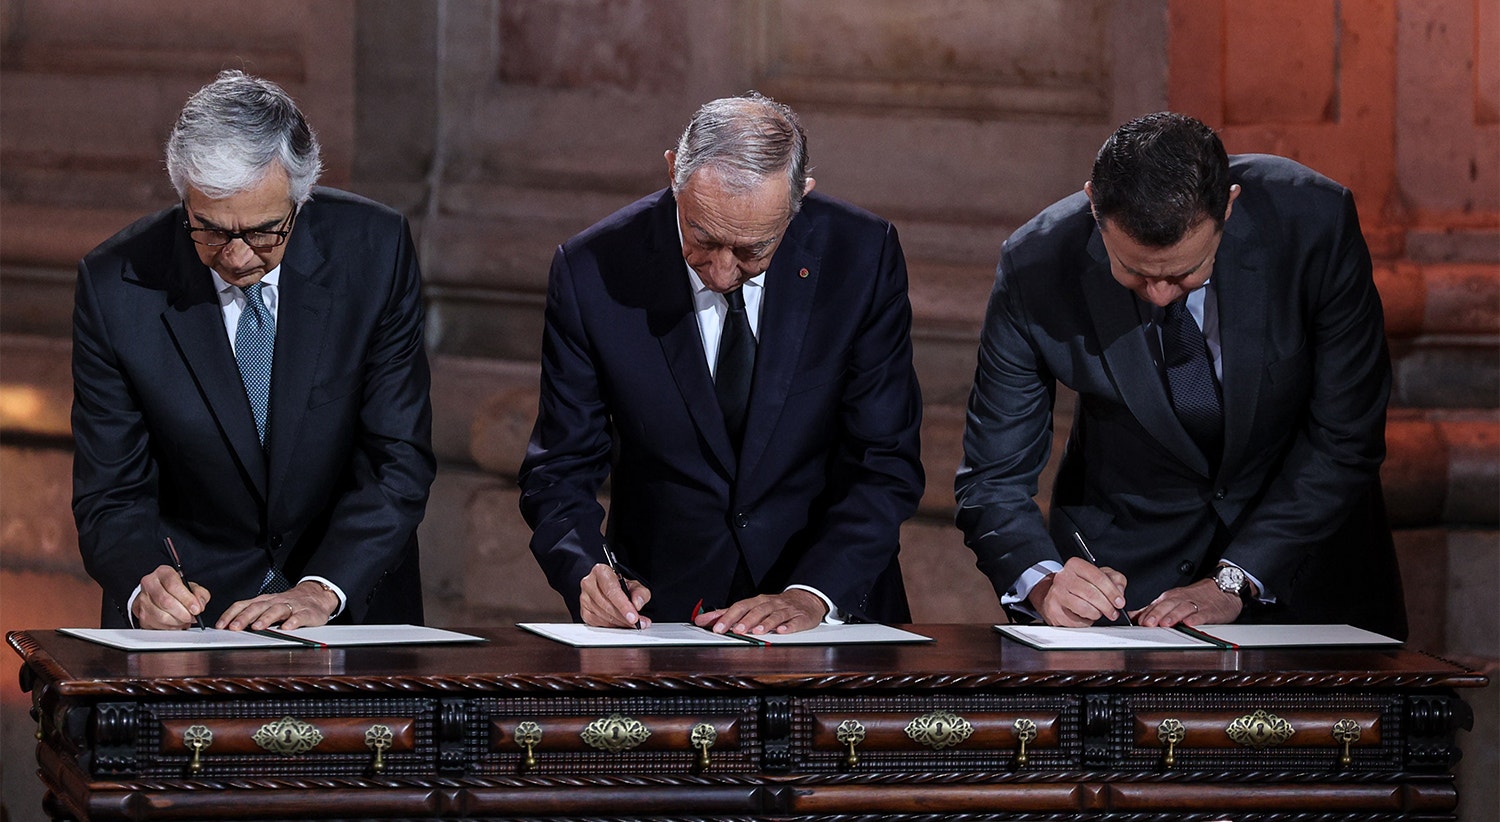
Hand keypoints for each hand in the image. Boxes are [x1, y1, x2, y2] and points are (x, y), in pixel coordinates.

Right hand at [133, 564, 210, 629]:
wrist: (161, 594)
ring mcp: (142, 599)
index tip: (196, 609)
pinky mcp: (141, 614)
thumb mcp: (192, 587)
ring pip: (161, 616)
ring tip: (184, 620)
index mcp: (163, 573)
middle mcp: (149, 584)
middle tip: (192, 617)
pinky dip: (170, 627)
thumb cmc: (177, 590)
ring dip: (177, 622)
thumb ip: (200, 594)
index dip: (187, 599)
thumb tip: (199, 605)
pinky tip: (176, 623)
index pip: (173, 585)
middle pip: (166, 601)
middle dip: (183, 613)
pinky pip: (156, 625)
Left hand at [216, 580, 339, 630]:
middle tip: (234, 627)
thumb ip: (251, 615)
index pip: (243, 605)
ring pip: (277, 610)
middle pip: (258, 607)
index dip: (230, 615)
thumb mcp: (267, 607)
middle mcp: (275, 602)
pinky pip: (299, 616)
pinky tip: (286, 628)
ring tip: (257, 627)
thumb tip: (228, 628)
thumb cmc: (288, 604)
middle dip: (244, 617)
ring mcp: (291, 606)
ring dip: (266, 618)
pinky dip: (293, 622)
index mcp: (263, 601)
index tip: (220, 626)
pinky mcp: (307, 613)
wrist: (316, 596)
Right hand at [579, 563, 651, 627]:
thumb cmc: (621, 585)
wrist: (611, 588)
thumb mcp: (635, 585)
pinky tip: (620, 623)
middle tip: (638, 623)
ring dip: (619, 623)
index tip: (634, 617)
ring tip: (632, 624)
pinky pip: (598, 623)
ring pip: (603, 616)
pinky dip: (611, 626)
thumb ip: (640, 593)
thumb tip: (637, 604)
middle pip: (607, 605)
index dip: (623, 606)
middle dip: (624, 617)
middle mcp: (589, 583)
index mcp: (601, 571)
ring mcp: (584, 598)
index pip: (611, 590)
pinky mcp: (584, 612)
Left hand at [692, 588, 828, 635]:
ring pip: (774, 615)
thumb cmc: (774, 605)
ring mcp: (785, 611)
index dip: (727, 616)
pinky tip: (782, 631)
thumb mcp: (752, 607)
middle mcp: (770, 604)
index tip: (715, 626)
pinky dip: (788, 627)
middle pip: (756, 610)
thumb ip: (728, 614)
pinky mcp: (800, 618)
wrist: (805, 599)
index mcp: (757, 602)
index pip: (739, 607)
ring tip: (756, 632)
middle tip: (734, 630)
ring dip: (764, 623)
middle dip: (744, 620)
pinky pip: (794, 622)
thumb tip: (703, 619)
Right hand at [1030, 557, 1128, 626]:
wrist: (1056, 595)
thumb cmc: (1080, 585)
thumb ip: (1115, 580)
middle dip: (1107, 606)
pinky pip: (1075, 621)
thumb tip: (1119, 591)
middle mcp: (1063, 577)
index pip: (1098, 577)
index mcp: (1075, 565)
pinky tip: (1084, 616)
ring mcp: (1056, 594)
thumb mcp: (1101, 576)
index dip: (1112, 591)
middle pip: (1091, 594)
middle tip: (1113, 612)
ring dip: (1096, 614)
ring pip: (1084, 608)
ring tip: (1097, 613)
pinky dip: (1085, 622)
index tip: (1120, 602)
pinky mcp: (1053, 610)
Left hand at [1134, 578, 1242, 626]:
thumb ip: (1152, 609)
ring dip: (1173, 616)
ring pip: (1182, 609)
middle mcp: (1181, 600)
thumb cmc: (1195, 596)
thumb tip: (1132, 616)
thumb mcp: (1172, 600)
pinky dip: (1195, 619)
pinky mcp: (1209, 611)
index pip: (1155, 605)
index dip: (1146, 614)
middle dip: (1156, 614)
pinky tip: (1189, 623)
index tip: (1138, 622)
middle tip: (1148, 623)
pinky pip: (1202, 614)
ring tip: (1165, 624)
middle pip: (1167, 606)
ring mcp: (1195, 605)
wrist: (1222, 589)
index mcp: (1170, 598)